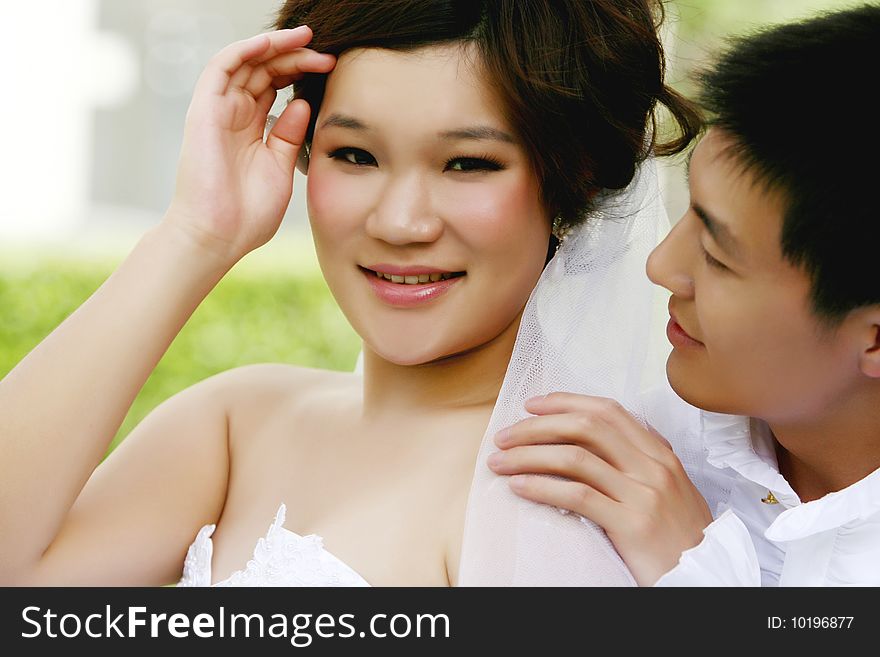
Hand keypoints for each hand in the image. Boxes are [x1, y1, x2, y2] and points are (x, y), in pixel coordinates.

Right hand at [165, 26, 334, 263]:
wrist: (218, 237)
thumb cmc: (247, 215)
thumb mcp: (280, 168)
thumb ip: (290, 136)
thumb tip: (302, 102)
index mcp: (251, 129)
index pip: (275, 85)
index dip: (300, 71)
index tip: (332, 68)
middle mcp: (233, 114)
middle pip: (264, 69)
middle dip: (295, 56)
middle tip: (327, 52)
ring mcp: (218, 111)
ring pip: (245, 62)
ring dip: (274, 46)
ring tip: (305, 38)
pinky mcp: (204, 111)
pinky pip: (222, 67)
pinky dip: (245, 50)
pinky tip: (272, 44)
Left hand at [487, 392, 711, 585]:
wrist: (707, 575)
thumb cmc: (679, 534)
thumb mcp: (668, 486)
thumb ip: (639, 458)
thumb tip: (597, 435)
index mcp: (659, 453)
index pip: (607, 410)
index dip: (565, 402)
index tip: (531, 405)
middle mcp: (652, 466)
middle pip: (586, 426)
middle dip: (537, 426)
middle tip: (504, 436)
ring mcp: (643, 494)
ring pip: (575, 457)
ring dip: (528, 455)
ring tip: (499, 462)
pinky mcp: (632, 524)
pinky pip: (577, 496)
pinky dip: (541, 487)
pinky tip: (519, 487)